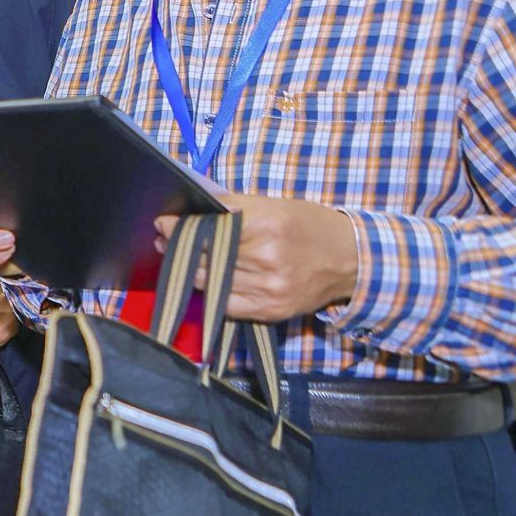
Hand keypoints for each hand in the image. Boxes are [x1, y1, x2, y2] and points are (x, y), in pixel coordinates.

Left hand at [157, 193, 359, 321]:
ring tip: (178, 257)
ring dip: (188, 268)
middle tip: (164, 239)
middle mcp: (266, 257)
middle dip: (178, 245)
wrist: (353, 261)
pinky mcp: (270, 310)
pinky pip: (224, 303)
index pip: (209, 226)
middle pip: (204, 254)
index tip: (162, 222)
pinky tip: (202, 279)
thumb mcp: (276, 206)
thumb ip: (234, 210)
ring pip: (209, 280)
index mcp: (268, 224)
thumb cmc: (311, 226)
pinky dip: (209, 290)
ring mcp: (268, 288)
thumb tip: (193, 212)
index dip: (180, 225)